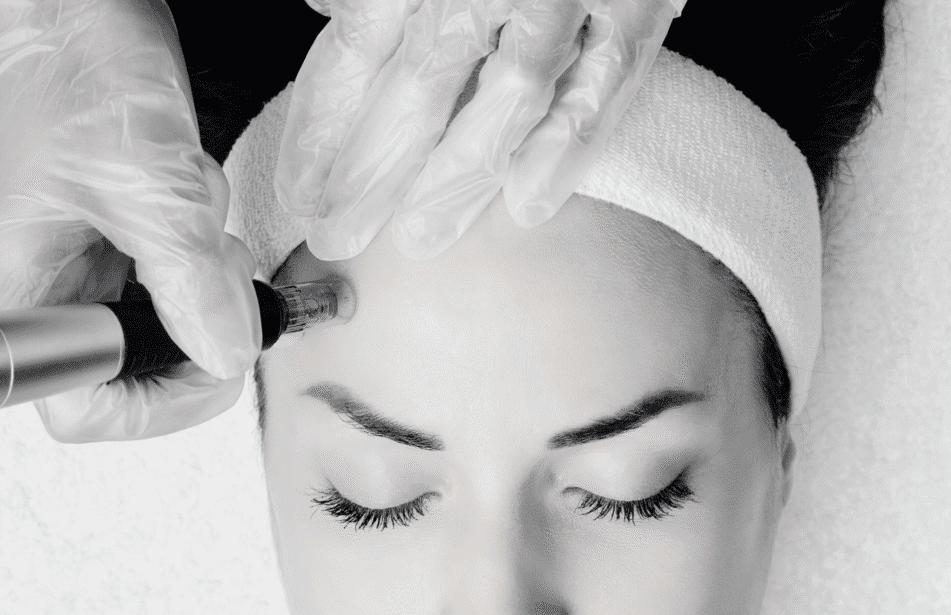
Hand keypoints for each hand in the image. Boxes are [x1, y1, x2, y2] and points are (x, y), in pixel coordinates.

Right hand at [0, 0, 260, 441]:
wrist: (70, 8)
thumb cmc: (77, 69)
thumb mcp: (151, 188)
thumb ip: (193, 287)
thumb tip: (228, 355)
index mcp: (21, 297)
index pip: (91, 410)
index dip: (166, 401)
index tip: (220, 357)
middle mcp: (42, 296)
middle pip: (138, 375)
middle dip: (198, 322)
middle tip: (217, 265)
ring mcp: (76, 276)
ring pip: (168, 329)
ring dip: (205, 277)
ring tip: (192, 208)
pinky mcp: (108, 252)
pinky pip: (176, 286)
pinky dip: (202, 253)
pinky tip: (188, 198)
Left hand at [278, 0, 684, 260]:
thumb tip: (326, 8)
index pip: (357, 46)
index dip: (324, 127)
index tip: (300, 190)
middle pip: (420, 84)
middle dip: (375, 172)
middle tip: (341, 237)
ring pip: (507, 97)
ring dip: (459, 178)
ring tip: (419, 241)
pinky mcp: (636, 1)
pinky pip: (602, 84)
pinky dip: (566, 147)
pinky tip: (528, 204)